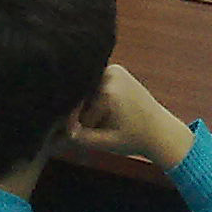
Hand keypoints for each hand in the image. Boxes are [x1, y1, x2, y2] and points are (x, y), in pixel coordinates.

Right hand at [64, 64, 194, 172]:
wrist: (160, 130)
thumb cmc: (133, 139)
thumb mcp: (104, 143)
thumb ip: (78, 136)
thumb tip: (51, 134)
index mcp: (108, 90)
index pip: (77, 109)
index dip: (76, 126)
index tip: (78, 135)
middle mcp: (110, 74)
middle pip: (78, 95)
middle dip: (78, 112)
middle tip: (89, 127)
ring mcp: (113, 68)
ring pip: (84, 89)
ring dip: (85, 104)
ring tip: (100, 120)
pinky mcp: (115, 69)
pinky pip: (93, 84)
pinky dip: (92, 97)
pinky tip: (105, 110)